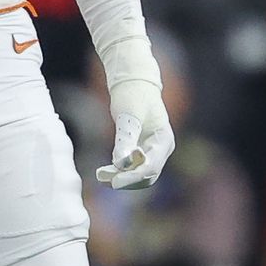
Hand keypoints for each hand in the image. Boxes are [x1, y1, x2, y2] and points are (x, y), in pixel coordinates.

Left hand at [95, 35, 175, 189]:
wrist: (133, 83)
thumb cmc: (133, 95)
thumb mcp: (128, 116)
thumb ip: (126, 140)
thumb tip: (121, 164)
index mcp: (164, 140)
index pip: (151, 166)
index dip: (133, 176)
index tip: (115, 182)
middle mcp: (161, 148)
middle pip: (147, 174)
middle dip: (128, 179)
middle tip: (106, 179)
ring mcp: (153, 150)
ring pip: (139, 173)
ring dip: (122, 176)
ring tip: (101, 175)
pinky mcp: (142, 150)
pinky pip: (132, 167)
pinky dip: (120, 170)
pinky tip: (104, 171)